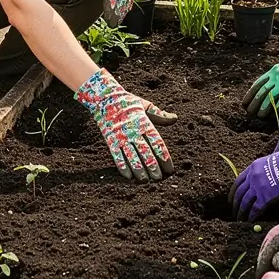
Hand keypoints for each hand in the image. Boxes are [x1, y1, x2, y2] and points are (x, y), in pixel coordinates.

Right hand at [76, 68, 174, 182]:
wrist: (104, 97)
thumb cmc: (128, 102)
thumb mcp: (145, 105)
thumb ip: (159, 115)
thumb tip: (175, 118)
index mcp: (144, 123)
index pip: (157, 143)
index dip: (164, 157)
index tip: (170, 168)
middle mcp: (133, 131)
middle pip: (146, 153)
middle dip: (153, 167)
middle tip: (159, 178)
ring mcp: (121, 136)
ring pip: (132, 157)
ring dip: (140, 170)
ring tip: (145, 180)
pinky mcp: (110, 140)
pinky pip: (117, 156)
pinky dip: (123, 167)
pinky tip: (128, 177)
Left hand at [230, 136, 278, 221]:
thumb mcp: (267, 162)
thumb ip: (261, 171)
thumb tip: (261, 180)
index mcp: (252, 168)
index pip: (238, 182)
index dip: (233, 192)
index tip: (232, 199)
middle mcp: (252, 178)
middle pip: (238, 194)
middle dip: (235, 204)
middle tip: (234, 212)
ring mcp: (257, 188)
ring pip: (244, 203)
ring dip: (241, 212)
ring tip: (239, 219)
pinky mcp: (265, 197)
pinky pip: (255, 209)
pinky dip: (251, 215)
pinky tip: (250, 220)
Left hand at [242, 48, 278, 118]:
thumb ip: (277, 77)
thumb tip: (271, 88)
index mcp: (274, 71)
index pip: (257, 84)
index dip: (250, 95)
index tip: (245, 103)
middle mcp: (277, 76)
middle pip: (261, 92)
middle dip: (254, 104)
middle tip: (249, 112)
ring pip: (270, 98)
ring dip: (263, 109)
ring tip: (259, 116)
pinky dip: (277, 110)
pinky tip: (274, 115)